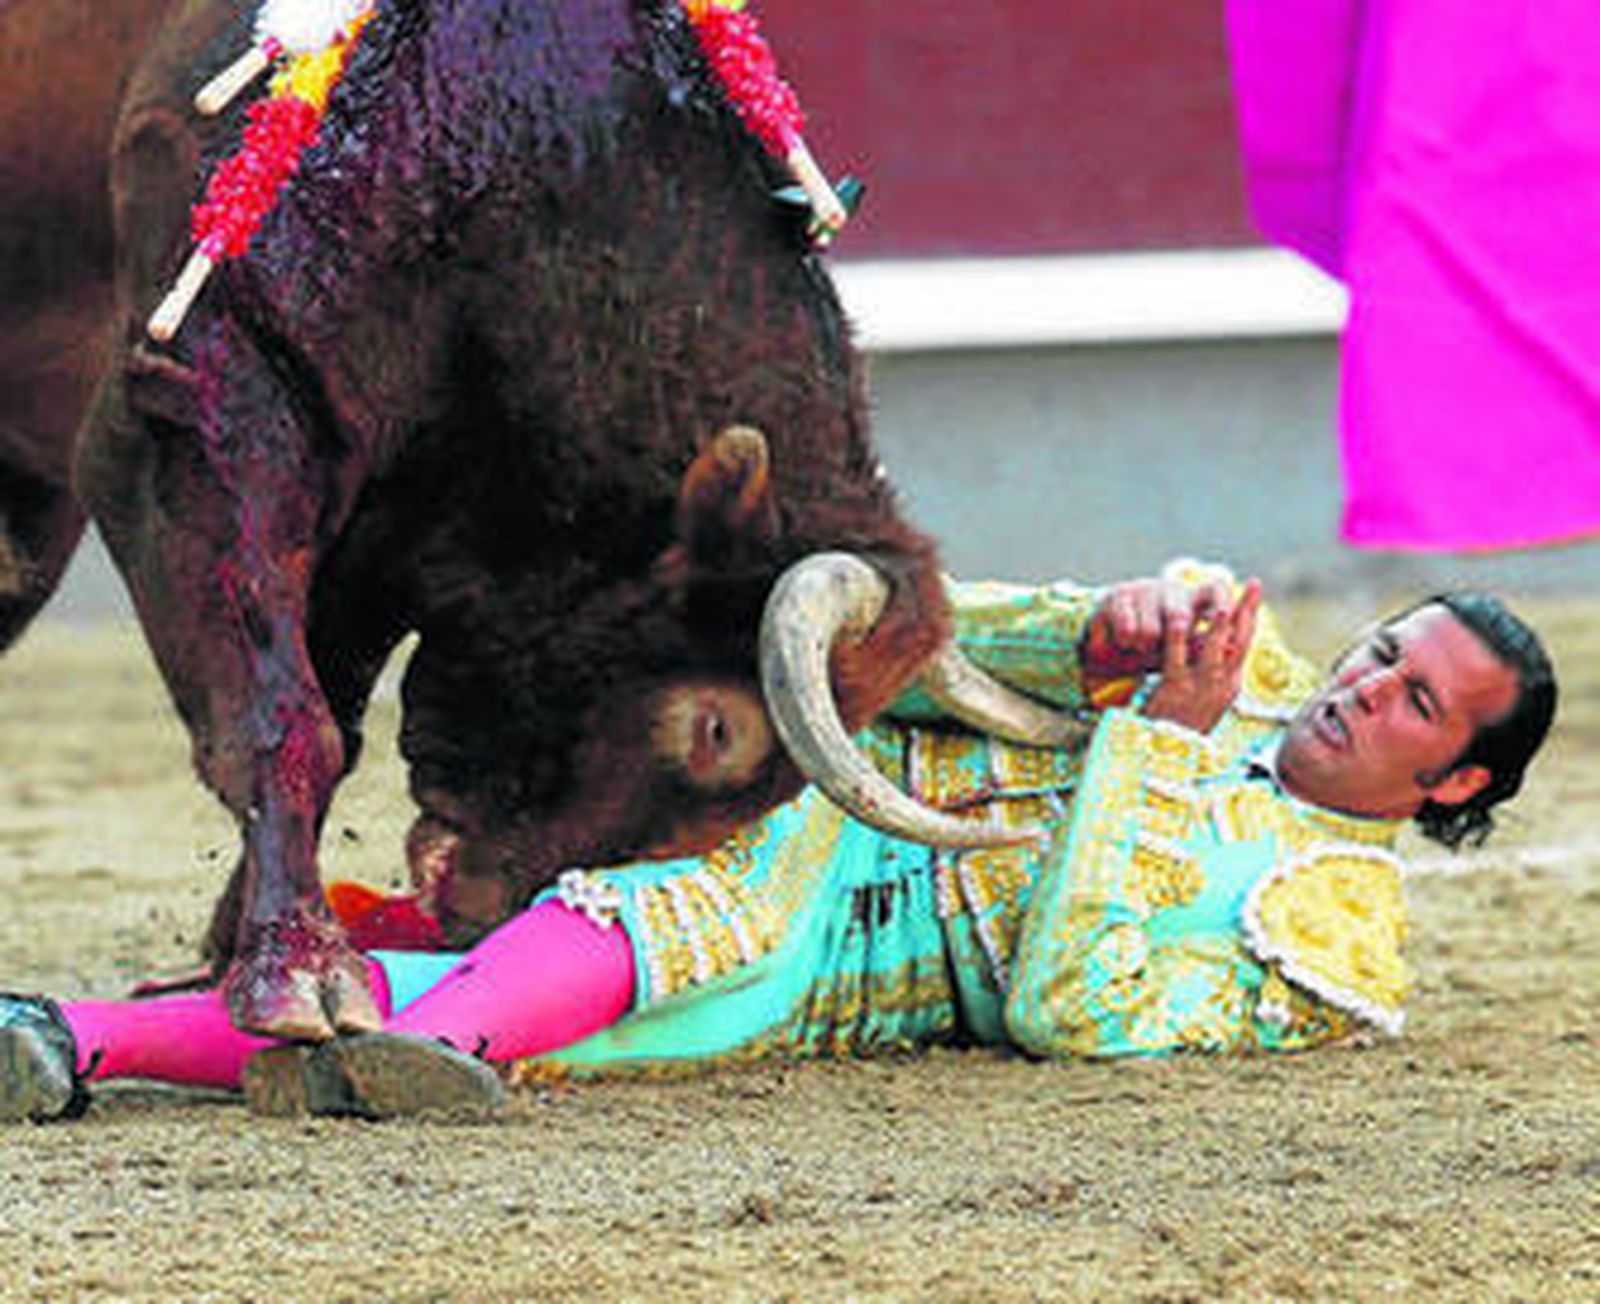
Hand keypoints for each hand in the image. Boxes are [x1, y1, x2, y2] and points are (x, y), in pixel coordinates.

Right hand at [1082, 575, 1237, 684]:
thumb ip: (1203, 645)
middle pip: (1179, 615)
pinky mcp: (1117, 596)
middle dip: (1171, 640)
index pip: (1215, 590)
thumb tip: (1230, 649)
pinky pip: (1126, 629)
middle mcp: (1169, 590)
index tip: (1225, 616)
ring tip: (1139, 648)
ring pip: (1150, 631)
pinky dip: (1125, 643)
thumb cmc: (1155, 646)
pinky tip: (1122, 642)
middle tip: (1165, 651)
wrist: (1110, 640)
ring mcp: (1142, 590)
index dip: (1222, 601)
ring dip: (1143, 648)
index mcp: (1191, 600)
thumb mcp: (1181, 646)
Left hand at [1139, 579, 1262, 732]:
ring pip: (1215, 648)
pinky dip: (1179, 636)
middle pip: (1239, 641)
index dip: (1250, 619)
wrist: (1168, 759)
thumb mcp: (1206, 703)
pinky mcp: (1175, 690)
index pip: (1244, 646)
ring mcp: (1199, 687)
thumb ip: (1213, 680)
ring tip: (1224, 597)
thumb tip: (1221, 656)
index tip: (1254, 596)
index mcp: (1229, 687)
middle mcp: (1221, 685)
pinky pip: (1177, 658)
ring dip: (1220, 620)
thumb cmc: (1183, 728)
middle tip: (1254, 584)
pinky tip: (1178, 617)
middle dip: (1248, 611)